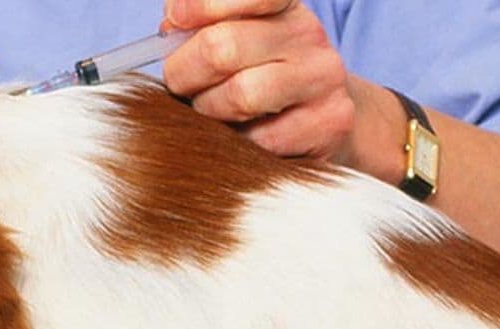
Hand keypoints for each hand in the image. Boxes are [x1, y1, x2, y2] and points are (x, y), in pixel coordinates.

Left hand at [161, 0, 386, 166]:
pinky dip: (238, 144)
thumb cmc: (264, 72)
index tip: (174, 21)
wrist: (326, 115)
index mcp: (282, 5)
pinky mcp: (329, 123)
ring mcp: (322, 78)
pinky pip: (261, 140)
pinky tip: (240, 136)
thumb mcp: (238, 36)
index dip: (199, 6)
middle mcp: (307, 33)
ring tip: (209, 111)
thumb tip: (170, 26)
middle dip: (183, 72)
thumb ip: (199, 26)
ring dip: (209, 111)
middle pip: (222, 48)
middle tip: (178, 85)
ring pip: (242, 96)